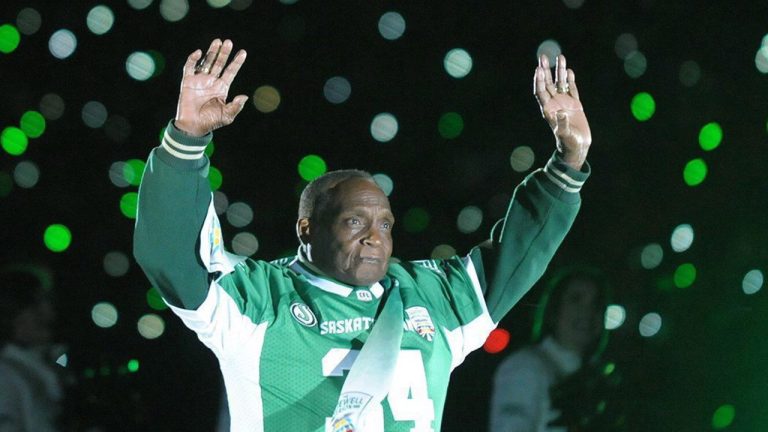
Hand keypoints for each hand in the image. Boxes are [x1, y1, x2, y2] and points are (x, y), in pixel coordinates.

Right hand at [175, 39, 247, 135]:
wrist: (193, 126)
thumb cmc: (210, 122)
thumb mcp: (227, 115)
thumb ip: (236, 106)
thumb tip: (245, 96)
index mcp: (222, 88)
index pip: (231, 72)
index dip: (237, 62)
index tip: (243, 52)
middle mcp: (212, 82)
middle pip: (219, 64)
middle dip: (224, 53)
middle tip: (228, 42)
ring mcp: (200, 80)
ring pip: (207, 62)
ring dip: (212, 52)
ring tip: (218, 41)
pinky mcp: (188, 81)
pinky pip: (190, 67)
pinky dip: (193, 59)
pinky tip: (199, 53)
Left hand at [534, 54, 590, 169]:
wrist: (577, 147)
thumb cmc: (569, 143)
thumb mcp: (565, 135)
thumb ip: (561, 124)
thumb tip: (560, 112)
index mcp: (549, 110)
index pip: (541, 92)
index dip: (540, 80)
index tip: (539, 69)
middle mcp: (555, 104)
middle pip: (548, 84)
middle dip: (545, 70)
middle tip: (543, 56)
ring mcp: (565, 103)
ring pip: (560, 83)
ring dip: (559, 71)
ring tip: (560, 57)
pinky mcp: (575, 105)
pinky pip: (571, 89)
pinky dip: (570, 80)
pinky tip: (569, 71)